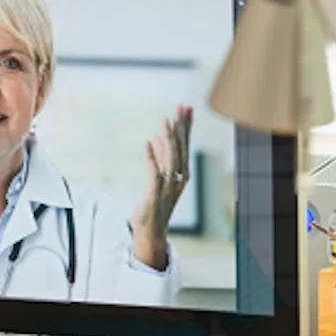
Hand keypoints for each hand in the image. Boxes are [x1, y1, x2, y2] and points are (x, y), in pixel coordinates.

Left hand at [131, 105, 193, 269]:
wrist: (152, 229)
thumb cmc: (156, 203)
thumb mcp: (160, 177)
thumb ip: (161, 158)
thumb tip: (157, 137)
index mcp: (183, 172)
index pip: (186, 144)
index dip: (186, 125)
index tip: (187, 107)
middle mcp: (179, 177)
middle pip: (181, 147)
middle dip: (181, 125)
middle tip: (181, 106)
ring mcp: (168, 186)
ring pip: (170, 157)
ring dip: (168, 137)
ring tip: (165, 120)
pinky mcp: (155, 194)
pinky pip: (154, 173)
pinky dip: (151, 157)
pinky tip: (148, 142)